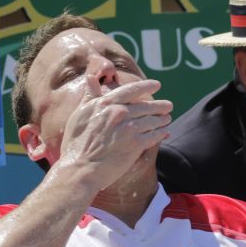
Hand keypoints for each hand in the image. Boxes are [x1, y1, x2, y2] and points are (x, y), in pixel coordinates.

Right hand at [57, 75, 171, 191]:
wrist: (81, 169)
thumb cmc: (76, 143)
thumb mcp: (80, 114)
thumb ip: (90, 95)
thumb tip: (90, 77)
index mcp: (106, 103)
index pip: (131, 90)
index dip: (146, 86)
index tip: (157, 84)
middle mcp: (119, 113)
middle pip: (146, 106)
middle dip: (160, 105)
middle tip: (169, 105)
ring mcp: (129, 128)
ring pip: (152, 120)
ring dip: (162, 119)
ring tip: (167, 118)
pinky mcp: (136, 144)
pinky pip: (154, 136)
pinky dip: (161, 133)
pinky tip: (165, 132)